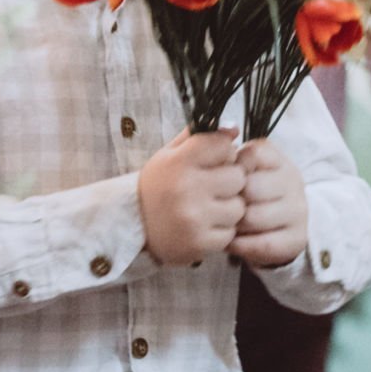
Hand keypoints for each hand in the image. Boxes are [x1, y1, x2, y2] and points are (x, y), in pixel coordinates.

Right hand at [138, 128, 244, 265]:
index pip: (225, 145)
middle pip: (238, 177)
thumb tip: (234, 128)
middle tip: (212, 186)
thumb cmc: (158, 185)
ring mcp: (193, 218)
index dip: (223, 152)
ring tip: (207, 208)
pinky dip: (220, 231)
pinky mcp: (199, 243)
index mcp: (178, 161)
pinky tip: (203, 226)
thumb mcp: (170, 154)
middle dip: (229, 180)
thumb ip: (200, 136)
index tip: (212, 160)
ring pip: (238, 207)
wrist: (133, 225)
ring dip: (228, 208)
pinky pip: (230, 233)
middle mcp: (186, 188)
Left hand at [226, 139, 307, 268]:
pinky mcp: (297, 237)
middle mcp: (292, 181)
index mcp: (277, 159)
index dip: (232, 167)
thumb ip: (229, 159)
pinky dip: (241, 245)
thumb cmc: (248, 192)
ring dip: (233, 224)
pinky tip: (232, 242)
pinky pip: (262, 243)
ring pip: (254, 217)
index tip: (223, 177)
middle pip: (251, 188)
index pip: (253, 154)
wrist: (274, 225)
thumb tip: (218, 153)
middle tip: (219, 206)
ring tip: (223, 225)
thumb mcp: (242, 170)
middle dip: (230, 199)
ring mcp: (298, 210)